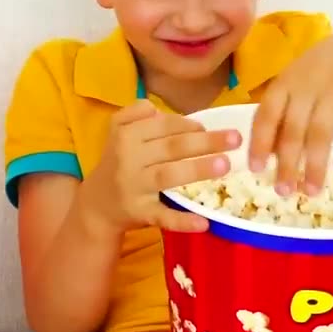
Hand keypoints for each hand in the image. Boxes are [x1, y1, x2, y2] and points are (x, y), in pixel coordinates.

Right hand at [80, 100, 238, 233]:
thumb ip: (134, 112)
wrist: (96, 204)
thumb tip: (160, 109)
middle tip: (236, 139)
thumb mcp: (116, 130)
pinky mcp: (139, 212)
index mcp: (126, 135)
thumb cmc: (117, 162)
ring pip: (168, 176)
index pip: (163, 125)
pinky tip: (203, 222)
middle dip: (204, 142)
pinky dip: (182, 220)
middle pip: (171, 147)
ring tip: (225, 165)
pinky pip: (163, 216)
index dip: (189, 124)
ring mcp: (134, 187)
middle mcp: (128, 159)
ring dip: (197, 170)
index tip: (210, 127)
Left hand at [248, 29, 332, 195]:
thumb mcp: (296, 87)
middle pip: (292, 128)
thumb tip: (267, 155)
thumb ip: (282, 116)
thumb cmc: (319, 75)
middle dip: (286, 163)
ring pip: (321, 130)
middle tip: (283, 192)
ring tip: (311, 190)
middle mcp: (306, 85)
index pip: (266, 114)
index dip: (259, 142)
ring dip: (315, 163)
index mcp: (284, 84)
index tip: (255, 170)